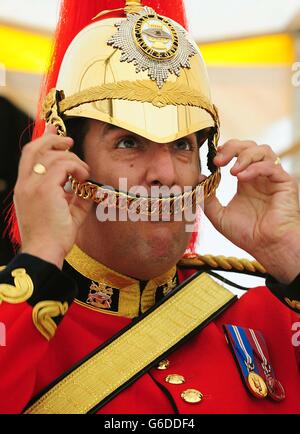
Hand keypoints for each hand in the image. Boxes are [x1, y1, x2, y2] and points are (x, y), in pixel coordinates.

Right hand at [14, 125, 91, 268]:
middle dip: (53, 139)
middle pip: (34, 148)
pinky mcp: (44, 190)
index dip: (42, 140)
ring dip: (72, 159)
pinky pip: (62, 166)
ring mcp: (32, 186)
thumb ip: (75, 195)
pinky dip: (76, 168)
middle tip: (69, 142)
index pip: (30, 155)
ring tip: (83, 172)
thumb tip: (88, 184)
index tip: (53, 130)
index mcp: (25, 188)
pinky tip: (82, 177)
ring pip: (52, 156)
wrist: (44, 253)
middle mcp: (25, 184)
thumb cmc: (54, 238)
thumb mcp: (66, 212)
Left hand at [204, 139, 299, 282]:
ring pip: (262, 150)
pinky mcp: (284, 182)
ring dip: (244, 156)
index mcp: (245, 180)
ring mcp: (272, 178)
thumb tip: (198, 179)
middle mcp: (258, 176)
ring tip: (232, 172)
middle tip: (218, 161)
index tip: (212, 159)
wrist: (266, 248)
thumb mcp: (218, 216)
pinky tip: (242, 178)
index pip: (236, 154)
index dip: (224, 150)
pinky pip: (271, 165)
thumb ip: (207, 198)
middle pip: (249, 146)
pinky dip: (255, 168)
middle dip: (232, 148)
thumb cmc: (246, 235)